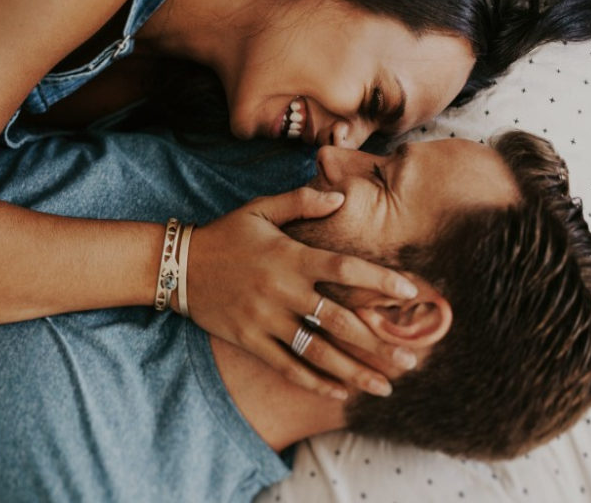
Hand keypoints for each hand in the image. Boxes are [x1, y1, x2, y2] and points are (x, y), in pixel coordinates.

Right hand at [186, 188, 418, 399]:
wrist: (177, 264)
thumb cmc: (224, 235)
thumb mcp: (260, 209)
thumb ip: (301, 201)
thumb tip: (341, 197)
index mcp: (290, 257)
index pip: (345, 269)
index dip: (380, 281)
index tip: (413, 293)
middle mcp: (282, 291)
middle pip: (339, 321)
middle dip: (378, 344)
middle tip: (411, 360)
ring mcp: (265, 319)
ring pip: (318, 351)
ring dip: (355, 372)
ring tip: (385, 387)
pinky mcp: (249, 339)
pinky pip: (287, 366)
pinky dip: (314, 381)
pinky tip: (339, 393)